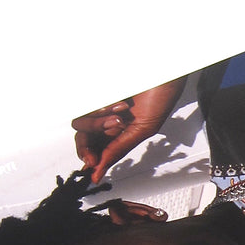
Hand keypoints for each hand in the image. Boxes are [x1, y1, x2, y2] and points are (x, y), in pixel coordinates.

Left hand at [72, 76, 187, 183]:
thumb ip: (118, 150)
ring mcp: (99, 106)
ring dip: (100, 123)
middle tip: (92, 156)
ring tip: (120, 114)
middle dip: (87, 148)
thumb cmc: (159, 98)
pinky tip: (120, 103)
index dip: (90, 161)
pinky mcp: (95, 94)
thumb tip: (99, 172)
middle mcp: (106, 120)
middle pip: (82, 140)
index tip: (91, 168)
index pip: (96, 150)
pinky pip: (86, 108)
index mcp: (118, 133)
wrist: (162, 72)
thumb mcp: (141, 130)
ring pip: (82, 124)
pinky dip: (102, 109)